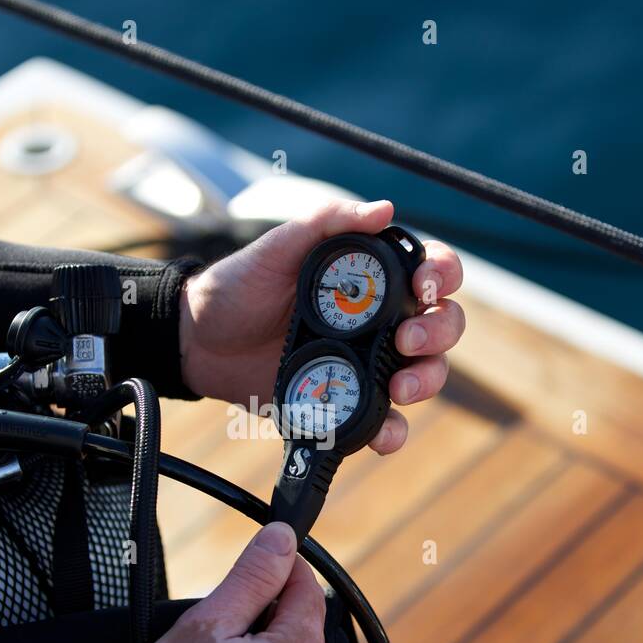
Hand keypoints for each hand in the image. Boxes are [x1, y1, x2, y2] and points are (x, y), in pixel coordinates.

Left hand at [179, 197, 464, 453]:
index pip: (432, 272)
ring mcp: (368, 362)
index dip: (443, 276)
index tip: (425, 288)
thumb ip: (325, 223)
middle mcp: (381, 320)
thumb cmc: (239, 286)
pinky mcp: (349, 400)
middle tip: (407, 341)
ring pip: (425, 374)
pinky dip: (393, 432)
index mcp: (374, 276)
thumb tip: (382, 208)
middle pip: (441, 326)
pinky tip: (383, 433)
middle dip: (438, 334)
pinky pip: (385, 422)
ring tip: (399, 388)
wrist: (200, 341)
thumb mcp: (278, 247)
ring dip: (426, 381)